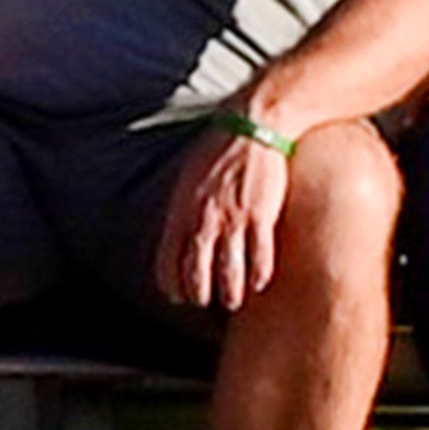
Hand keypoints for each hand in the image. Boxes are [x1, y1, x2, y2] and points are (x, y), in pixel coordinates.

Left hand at [156, 123, 291, 309]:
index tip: (176, 297)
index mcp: (181, 208)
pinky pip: (259, 255)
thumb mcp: (189, 177)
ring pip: (228, 269)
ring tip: (233, 302)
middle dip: (199, 293)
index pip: (168, 258)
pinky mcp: (260, 214)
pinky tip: (259, 284)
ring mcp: (232, 217)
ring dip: (230, 292)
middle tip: (204, 303)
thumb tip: (178, 232)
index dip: (171, 283)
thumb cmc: (219, 150)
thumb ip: (184, 207)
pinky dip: (258, 274)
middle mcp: (203, 217)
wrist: (252, 126)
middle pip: (196, 270)